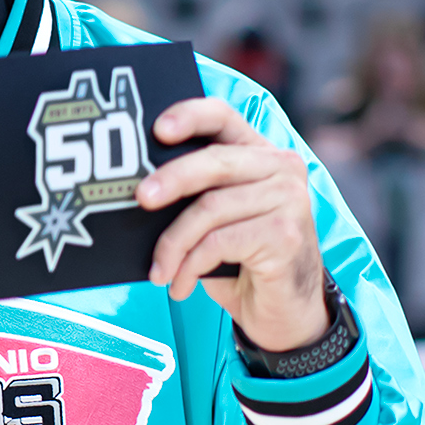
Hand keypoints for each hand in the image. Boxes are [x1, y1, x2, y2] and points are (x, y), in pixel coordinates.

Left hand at [137, 97, 328, 351]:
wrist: (282, 309)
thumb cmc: (238, 259)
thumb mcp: (213, 220)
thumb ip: (191, 196)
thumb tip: (136, 191)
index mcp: (258, 152)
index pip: (223, 116)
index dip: (189, 115)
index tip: (157, 129)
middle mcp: (280, 167)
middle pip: (213, 161)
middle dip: (170, 179)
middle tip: (139, 199)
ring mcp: (289, 199)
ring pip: (211, 208)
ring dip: (174, 244)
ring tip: (158, 270)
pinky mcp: (286, 234)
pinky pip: (219, 243)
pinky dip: (190, 266)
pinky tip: (179, 284)